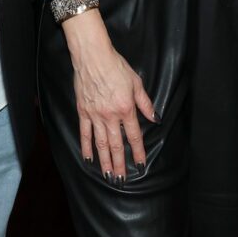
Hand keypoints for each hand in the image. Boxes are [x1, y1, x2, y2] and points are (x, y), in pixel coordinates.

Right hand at [63, 13, 156, 180]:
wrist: (93, 57)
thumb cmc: (116, 66)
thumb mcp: (136, 83)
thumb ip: (145, 103)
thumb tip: (154, 118)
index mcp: (126, 108)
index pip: (134, 135)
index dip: (137, 151)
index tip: (140, 164)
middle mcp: (110, 115)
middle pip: (116, 144)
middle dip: (120, 163)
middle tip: (122, 179)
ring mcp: (95, 115)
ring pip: (101, 143)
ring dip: (105, 160)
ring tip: (108, 174)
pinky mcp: (83, 111)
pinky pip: (85, 133)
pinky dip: (86, 146)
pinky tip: (88, 158)